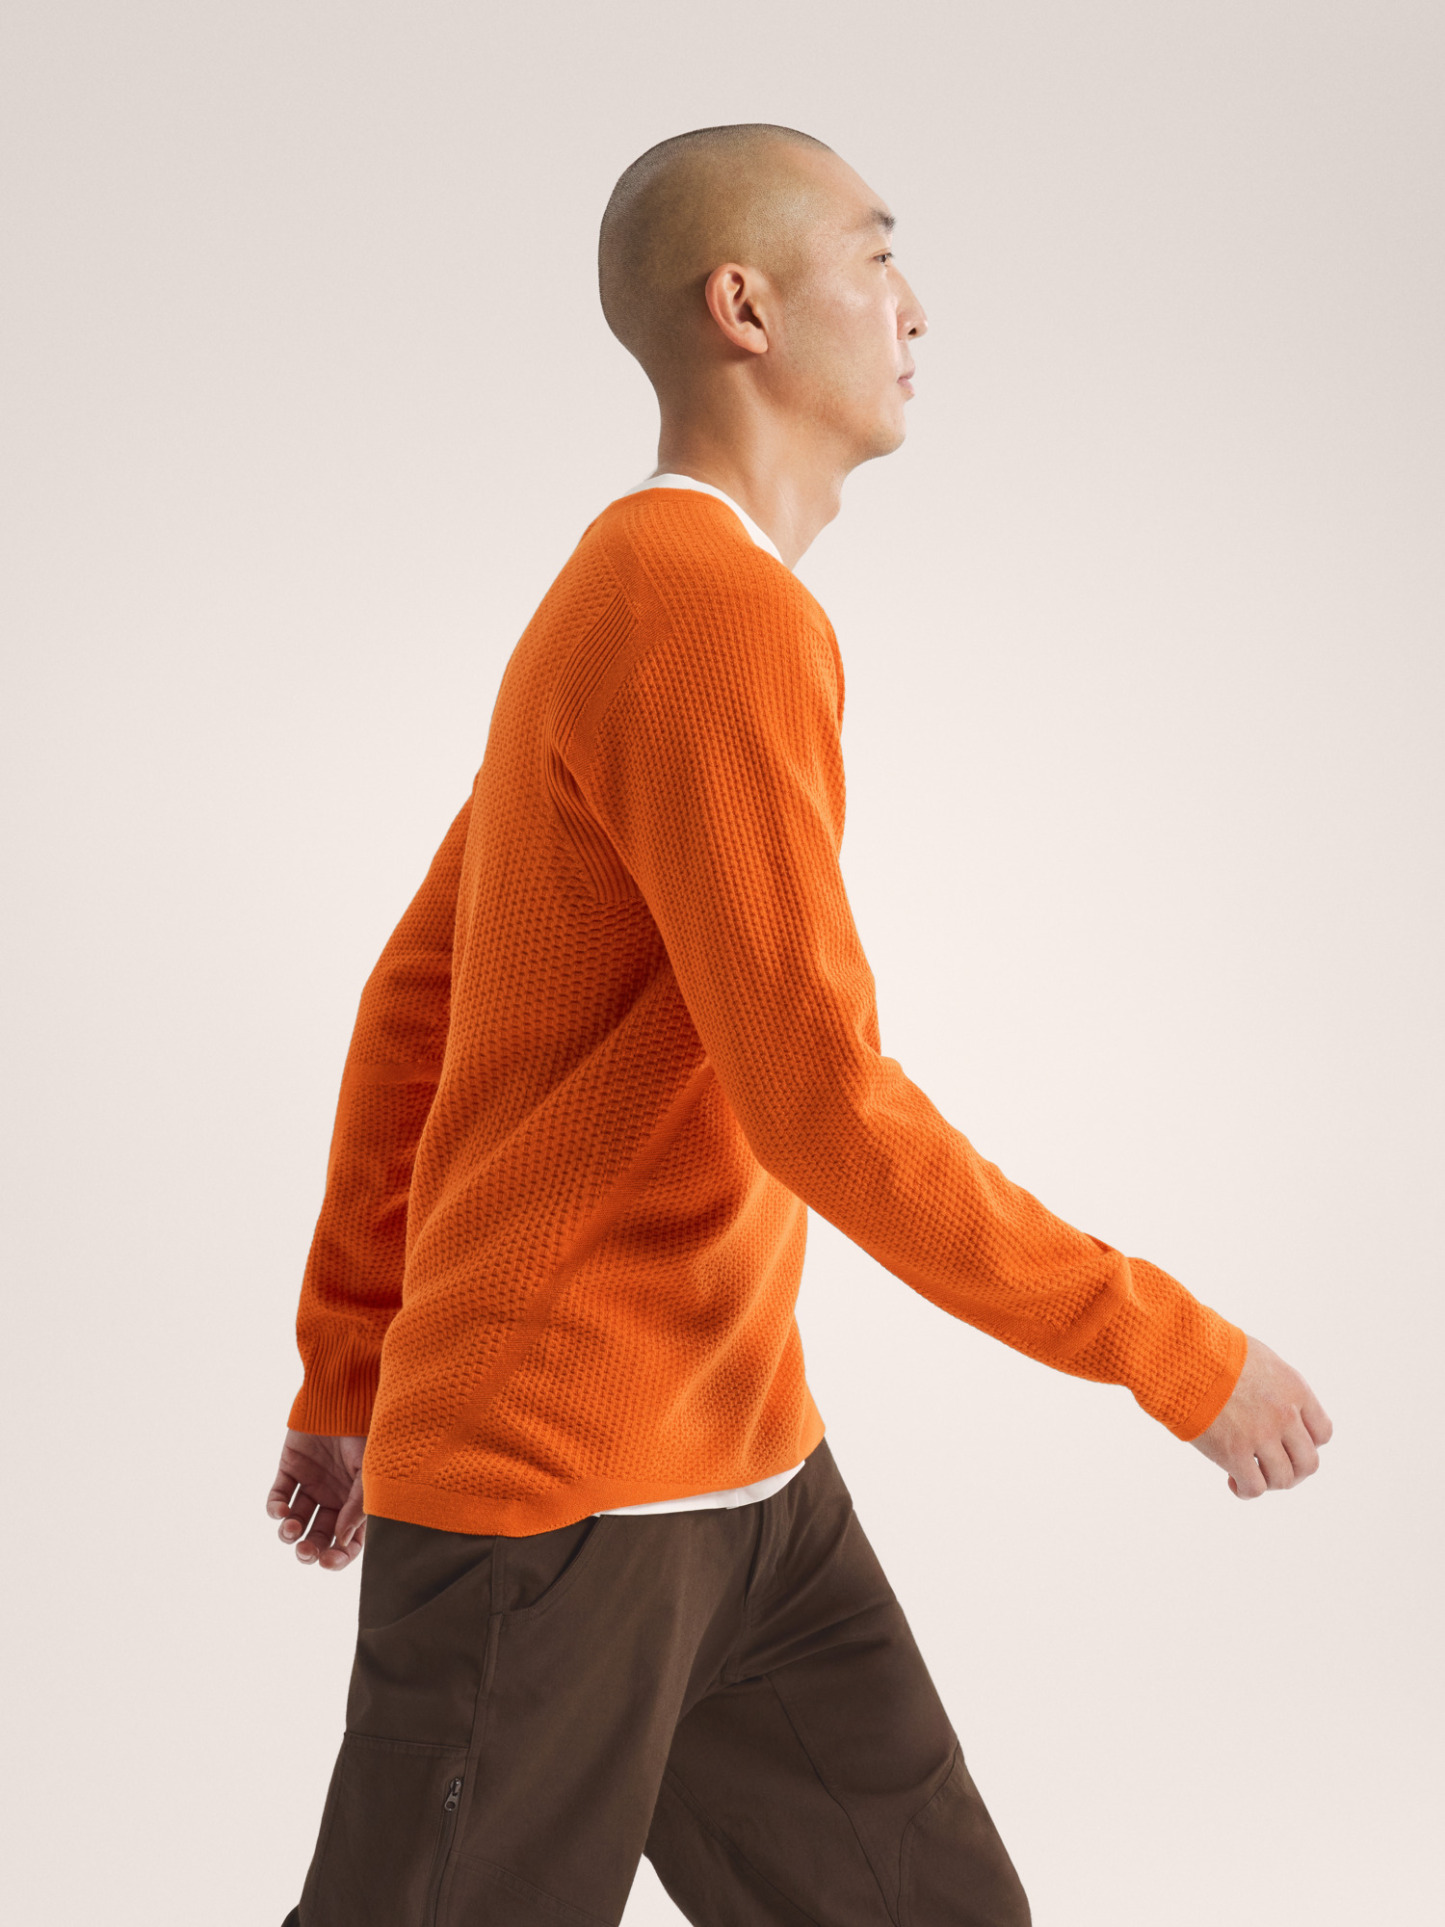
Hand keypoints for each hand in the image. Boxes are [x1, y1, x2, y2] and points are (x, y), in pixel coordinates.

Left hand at [266, 1429, 367, 1568]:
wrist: (341, 1396)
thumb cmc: (363, 1431)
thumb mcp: (368, 1471)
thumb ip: (356, 1507)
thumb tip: (342, 1541)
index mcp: (356, 1501)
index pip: (348, 1540)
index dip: (339, 1556)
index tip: (329, 1561)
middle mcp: (333, 1497)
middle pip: (319, 1536)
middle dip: (311, 1550)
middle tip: (306, 1553)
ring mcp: (310, 1484)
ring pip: (295, 1521)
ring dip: (290, 1533)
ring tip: (290, 1530)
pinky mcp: (289, 1470)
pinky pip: (278, 1497)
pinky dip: (275, 1509)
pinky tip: (280, 1512)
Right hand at [1190, 1334, 1332, 1497]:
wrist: (1184, 1355)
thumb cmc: (1212, 1351)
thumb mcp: (1258, 1358)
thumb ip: (1274, 1384)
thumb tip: (1268, 1400)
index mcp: (1294, 1389)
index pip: (1322, 1433)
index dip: (1306, 1444)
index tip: (1286, 1444)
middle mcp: (1285, 1415)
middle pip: (1308, 1462)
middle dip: (1291, 1470)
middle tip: (1270, 1466)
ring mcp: (1261, 1435)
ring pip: (1284, 1479)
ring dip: (1268, 1481)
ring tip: (1248, 1473)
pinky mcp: (1234, 1452)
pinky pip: (1254, 1487)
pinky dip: (1245, 1490)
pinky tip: (1232, 1480)